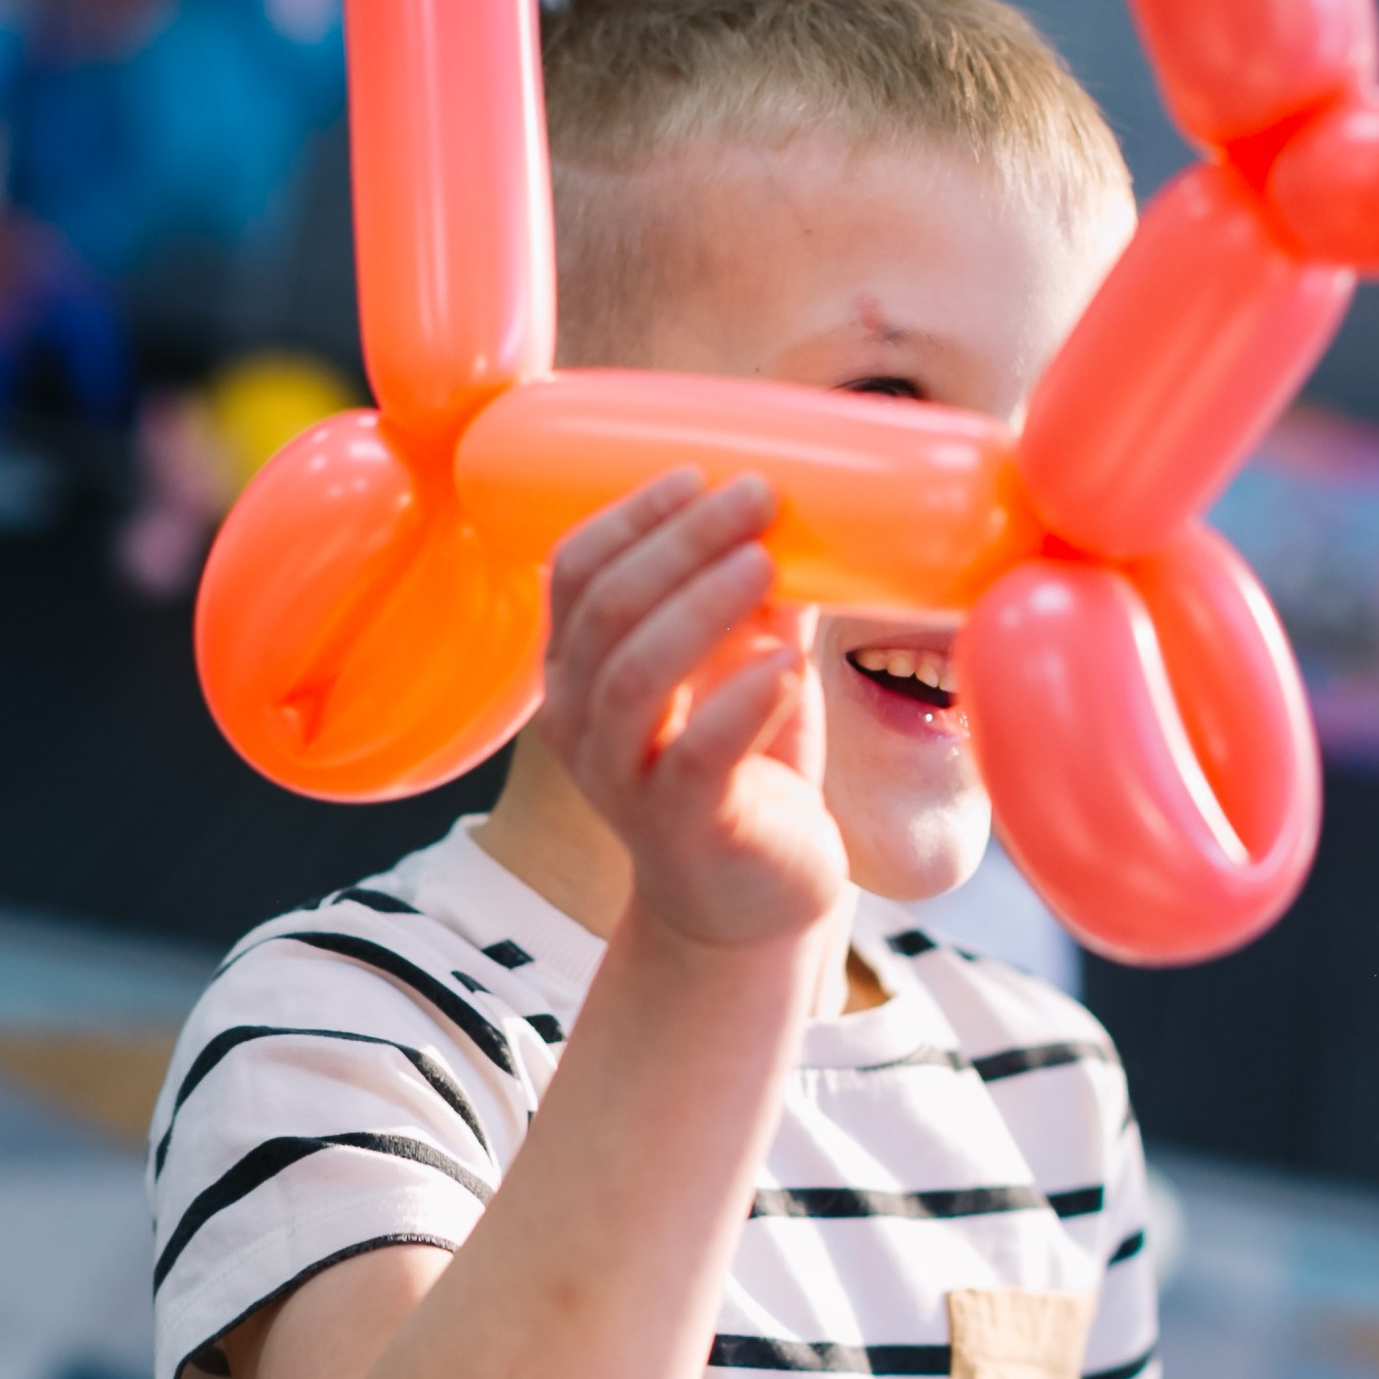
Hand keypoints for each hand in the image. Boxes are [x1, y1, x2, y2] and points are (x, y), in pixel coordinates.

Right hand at [532, 469, 845, 952]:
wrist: (749, 903)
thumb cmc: (745, 772)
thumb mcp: (744, 668)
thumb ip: (757, 601)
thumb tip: (804, 511)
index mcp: (581, 669)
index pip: (575, 571)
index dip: (630, 515)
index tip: (697, 475)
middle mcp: (581, 721)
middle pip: (606, 609)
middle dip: (679, 541)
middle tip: (753, 497)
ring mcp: (622, 778)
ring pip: (634, 675)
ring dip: (701, 605)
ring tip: (765, 563)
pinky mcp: (680, 826)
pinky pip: (695, 755)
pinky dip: (740, 701)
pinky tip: (785, 666)